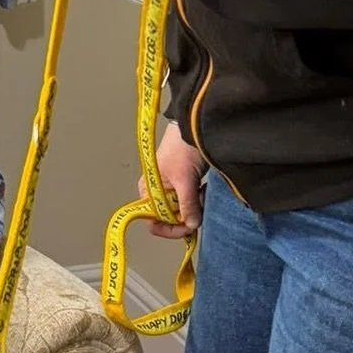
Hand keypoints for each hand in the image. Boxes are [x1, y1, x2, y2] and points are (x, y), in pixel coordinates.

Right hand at [143, 121, 204, 238]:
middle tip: (199, 206)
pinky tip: (204, 188)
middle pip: (170, 218)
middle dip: (186, 215)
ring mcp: (171, 187)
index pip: (154, 221)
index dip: (169, 228)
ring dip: (194, 206)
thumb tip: (192, 225)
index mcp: (148, 191)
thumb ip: (188, 205)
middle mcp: (157, 191)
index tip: (187, 227)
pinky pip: (190, 200)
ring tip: (202, 192)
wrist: (195, 124)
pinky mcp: (184, 182)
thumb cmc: (182, 147)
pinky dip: (198, 198)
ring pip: (182, 210)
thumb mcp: (185, 180)